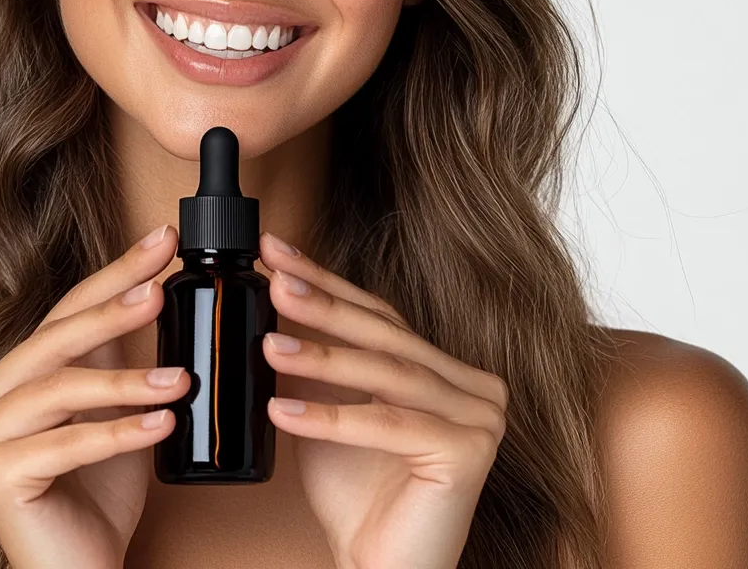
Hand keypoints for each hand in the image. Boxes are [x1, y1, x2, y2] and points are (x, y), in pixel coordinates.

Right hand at [0, 224, 187, 568]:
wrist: (80, 567)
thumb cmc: (97, 488)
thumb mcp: (110, 404)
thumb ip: (115, 353)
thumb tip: (155, 285)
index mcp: (5, 374)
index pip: (63, 311)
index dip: (114, 274)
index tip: (162, 241)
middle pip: (54, 339)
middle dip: (112, 307)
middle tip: (160, 288)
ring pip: (58, 389)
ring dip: (126, 381)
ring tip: (182, 379)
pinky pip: (65, 444)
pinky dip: (119, 432)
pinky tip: (162, 423)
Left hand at [259, 232, 506, 568]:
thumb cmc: (356, 495)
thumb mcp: (327, 410)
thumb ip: (316, 363)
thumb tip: (274, 302)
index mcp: (441, 368)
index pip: (378, 314)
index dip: (326, 281)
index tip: (278, 252)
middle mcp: (471, 385)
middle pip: (385, 335)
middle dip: (324, 305)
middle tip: (276, 280)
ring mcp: (479, 417)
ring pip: (387, 375)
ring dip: (322, 358)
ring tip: (268, 346)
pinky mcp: (470, 453)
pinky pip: (390, 426)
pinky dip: (332, 419)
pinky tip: (282, 412)